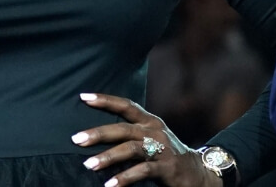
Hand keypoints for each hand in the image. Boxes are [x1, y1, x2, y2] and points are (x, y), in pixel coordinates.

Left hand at [71, 93, 217, 186]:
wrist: (198, 173)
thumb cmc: (166, 154)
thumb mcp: (151, 137)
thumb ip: (131, 132)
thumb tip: (95, 132)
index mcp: (150, 121)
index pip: (126, 105)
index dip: (105, 100)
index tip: (83, 96)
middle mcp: (155, 131)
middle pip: (123, 128)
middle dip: (98, 133)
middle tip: (76, 139)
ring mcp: (162, 149)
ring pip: (130, 149)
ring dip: (107, 157)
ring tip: (88, 164)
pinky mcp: (166, 167)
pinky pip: (142, 171)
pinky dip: (124, 177)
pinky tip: (109, 184)